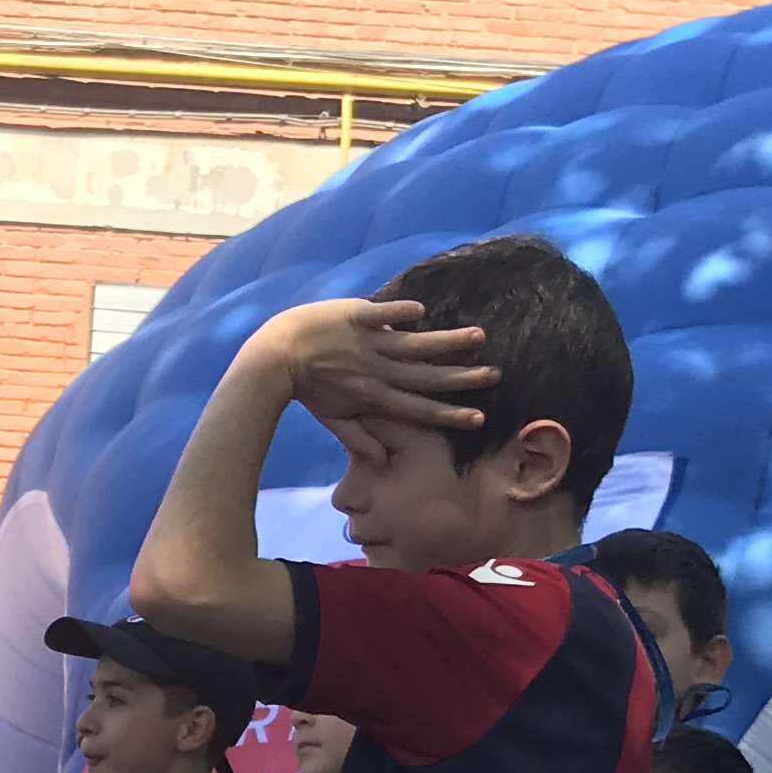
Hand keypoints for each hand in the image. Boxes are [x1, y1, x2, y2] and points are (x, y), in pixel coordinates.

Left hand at [243, 295, 494, 466]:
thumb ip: (358, 438)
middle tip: (494, 374)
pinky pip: (381, 315)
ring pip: (414, 344)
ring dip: (446, 341)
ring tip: (478, 335)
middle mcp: (378, 372)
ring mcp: (369, 344)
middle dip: (462, 377)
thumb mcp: (332, 419)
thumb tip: (380, 462)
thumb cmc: (305, 388)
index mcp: (375, 396)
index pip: (419, 408)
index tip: (478, 418)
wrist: (276, 357)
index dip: (449, 415)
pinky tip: (421, 310)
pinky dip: (398, 313)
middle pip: (427, 377)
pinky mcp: (357, 317)